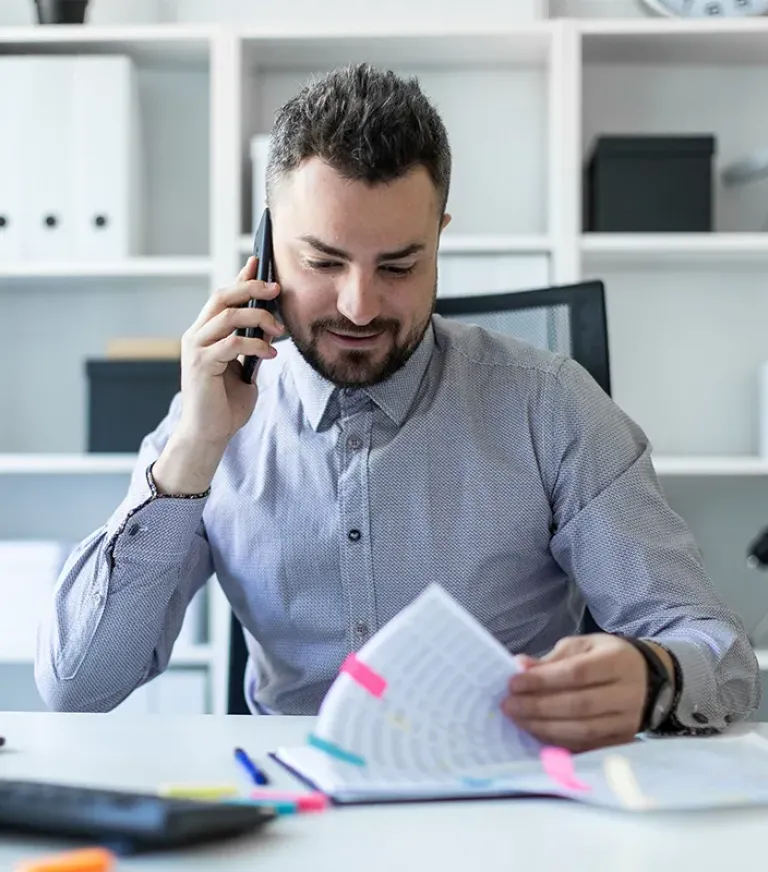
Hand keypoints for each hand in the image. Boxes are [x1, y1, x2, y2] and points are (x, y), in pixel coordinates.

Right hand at [151, 257, 283, 493]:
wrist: (209, 433)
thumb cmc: (225, 404)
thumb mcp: (243, 369)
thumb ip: (249, 347)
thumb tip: (268, 327)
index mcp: (205, 333)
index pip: (223, 297)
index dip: (241, 278)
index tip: (259, 262)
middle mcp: (196, 335)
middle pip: (222, 297)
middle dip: (251, 288)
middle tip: (276, 289)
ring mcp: (195, 348)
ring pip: (227, 316)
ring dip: (258, 318)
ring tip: (277, 330)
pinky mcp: (200, 364)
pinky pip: (232, 344)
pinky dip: (255, 345)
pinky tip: (270, 354)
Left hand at [501, 635, 647, 752]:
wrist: (648, 679)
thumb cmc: (607, 658)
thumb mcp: (583, 646)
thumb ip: (553, 659)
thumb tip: (520, 666)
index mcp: (617, 662)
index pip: (577, 674)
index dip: (542, 680)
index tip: (514, 682)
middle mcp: (627, 694)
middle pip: (579, 706)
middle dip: (538, 707)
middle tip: (508, 705)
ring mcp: (627, 722)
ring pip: (583, 731)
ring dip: (543, 728)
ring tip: (518, 719)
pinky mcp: (622, 741)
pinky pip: (586, 746)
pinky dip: (558, 742)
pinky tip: (536, 733)